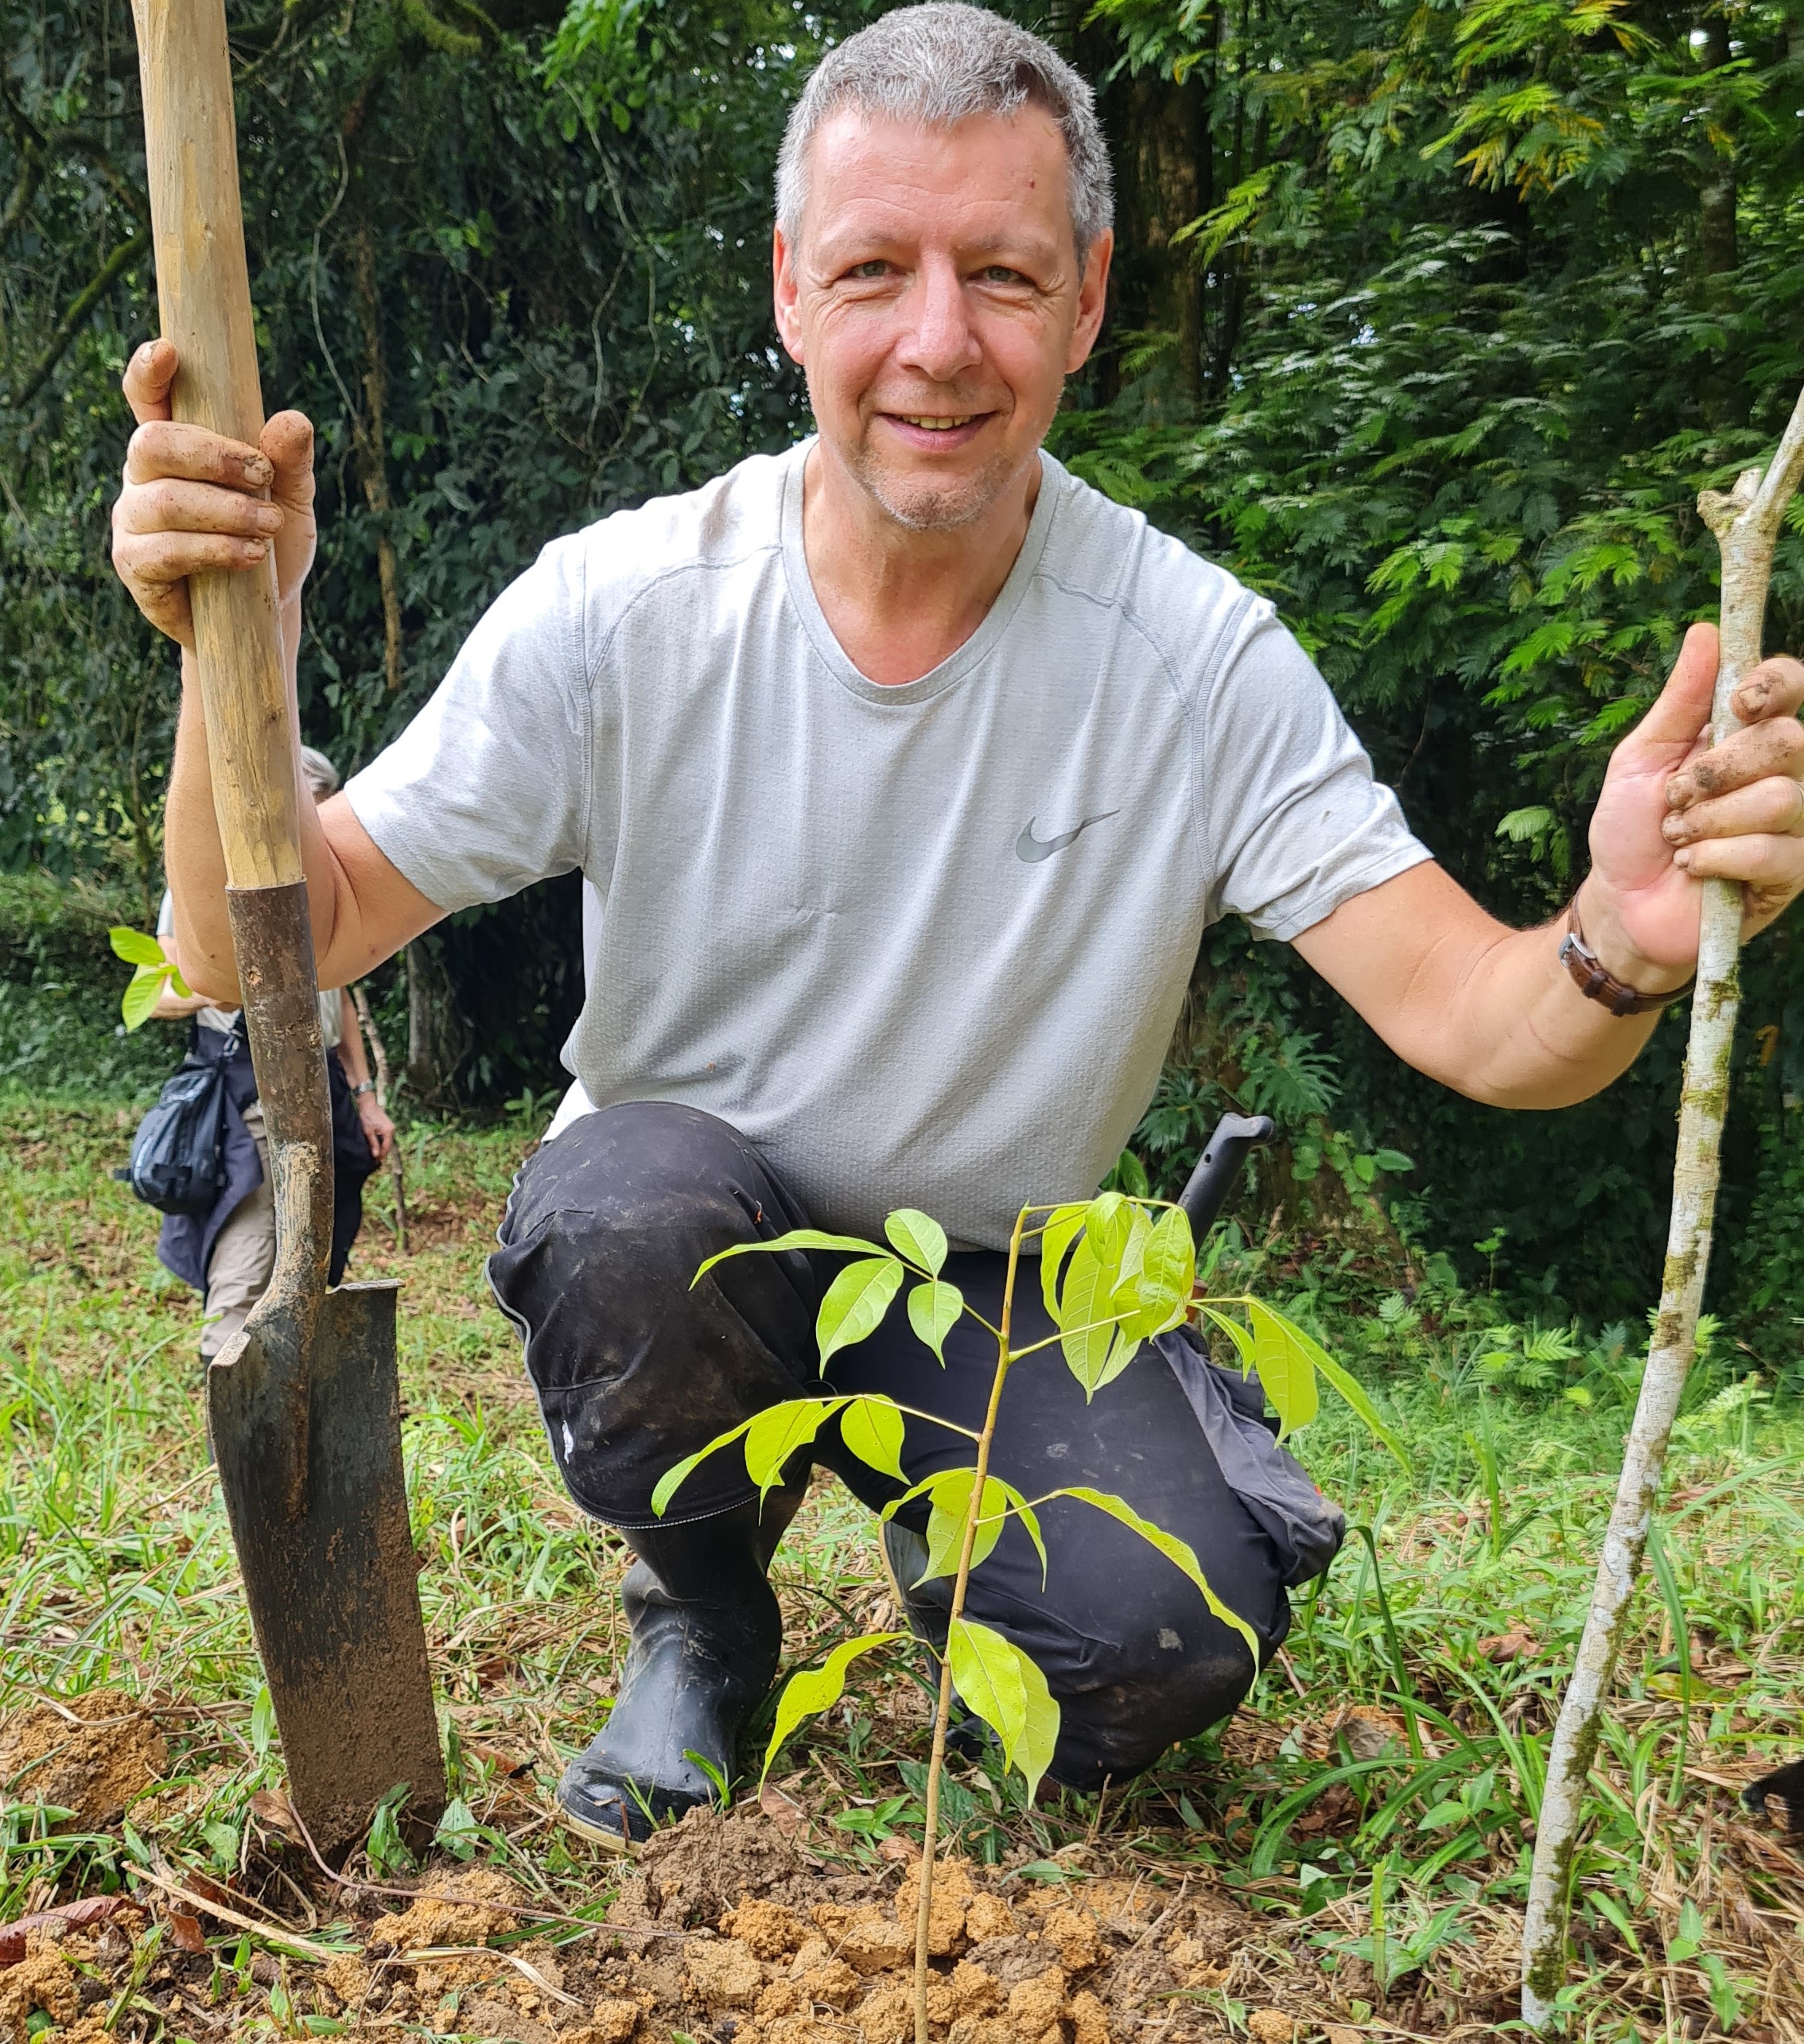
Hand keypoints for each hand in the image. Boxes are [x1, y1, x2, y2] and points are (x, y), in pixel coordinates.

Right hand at [110, 338, 316, 651]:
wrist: (265, 616)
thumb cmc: (272, 544)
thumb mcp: (292, 500)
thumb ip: (291, 462)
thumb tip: (292, 421)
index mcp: (175, 447)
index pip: (147, 399)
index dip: (148, 373)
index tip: (167, 353)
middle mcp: (144, 476)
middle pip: (154, 443)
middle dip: (212, 455)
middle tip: (263, 476)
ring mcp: (133, 521)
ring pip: (165, 502)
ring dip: (226, 512)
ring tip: (269, 527)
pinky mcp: (135, 566)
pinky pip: (166, 551)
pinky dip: (215, 550)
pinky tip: (251, 557)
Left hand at [357, 1092, 395, 1161]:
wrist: (367, 1103)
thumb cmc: (367, 1116)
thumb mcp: (368, 1132)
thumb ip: (373, 1144)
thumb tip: (376, 1155)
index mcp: (389, 1131)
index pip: (386, 1147)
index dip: (381, 1155)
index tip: (375, 1162)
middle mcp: (392, 1129)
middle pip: (387, 1145)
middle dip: (381, 1152)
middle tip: (374, 1160)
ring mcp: (390, 1127)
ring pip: (386, 1141)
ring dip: (381, 1147)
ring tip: (374, 1154)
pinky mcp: (387, 1125)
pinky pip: (385, 1136)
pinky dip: (381, 1141)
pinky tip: (375, 1145)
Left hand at [1583, 621, 1803, 978]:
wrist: (1620, 901)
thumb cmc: (1630, 826)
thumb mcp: (1641, 757)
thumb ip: (1678, 700)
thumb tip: (1705, 631)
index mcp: (1745, 735)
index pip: (1788, 687)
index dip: (1773, 684)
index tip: (1738, 700)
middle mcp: (1782, 772)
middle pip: (1789, 741)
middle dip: (1719, 770)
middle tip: (1676, 797)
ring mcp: (1793, 823)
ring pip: (1780, 798)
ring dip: (1709, 821)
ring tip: (1679, 837)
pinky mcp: (1790, 872)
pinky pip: (1770, 851)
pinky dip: (1716, 858)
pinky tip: (1693, 866)